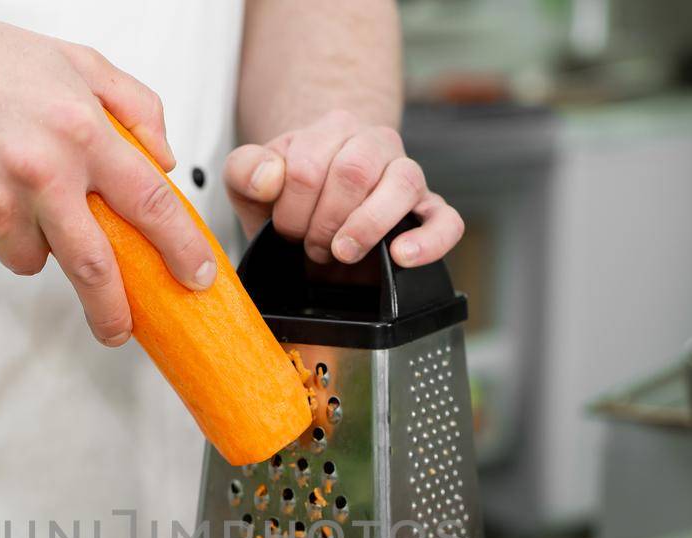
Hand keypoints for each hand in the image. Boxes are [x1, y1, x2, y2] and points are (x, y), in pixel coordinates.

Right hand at [0, 7, 215, 345]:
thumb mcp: (79, 62)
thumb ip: (136, 106)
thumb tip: (168, 160)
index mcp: (82, 130)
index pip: (149, 201)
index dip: (180, 247)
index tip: (195, 276)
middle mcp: (44, 169)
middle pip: (94, 267)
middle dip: (112, 310)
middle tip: (120, 330)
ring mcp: (0, 199)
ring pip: (37, 260)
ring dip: (39, 244)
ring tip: (18, 191)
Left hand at [223, 110, 462, 267]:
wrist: (318, 216)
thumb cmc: (287, 199)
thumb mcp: (251, 183)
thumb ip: (244, 169)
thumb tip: (270, 177)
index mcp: (333, 128)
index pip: (309, 164)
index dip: (290, 208)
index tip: (286, 228)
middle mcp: (376, 143)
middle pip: (353, 171)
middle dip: (322, 221)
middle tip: (312, 245)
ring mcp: (408, 175)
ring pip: (404, 183)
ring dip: (364, 227)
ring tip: (342, 252)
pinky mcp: (429, 212)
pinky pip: (447, 220)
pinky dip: (429, 240)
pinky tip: (402, 256)